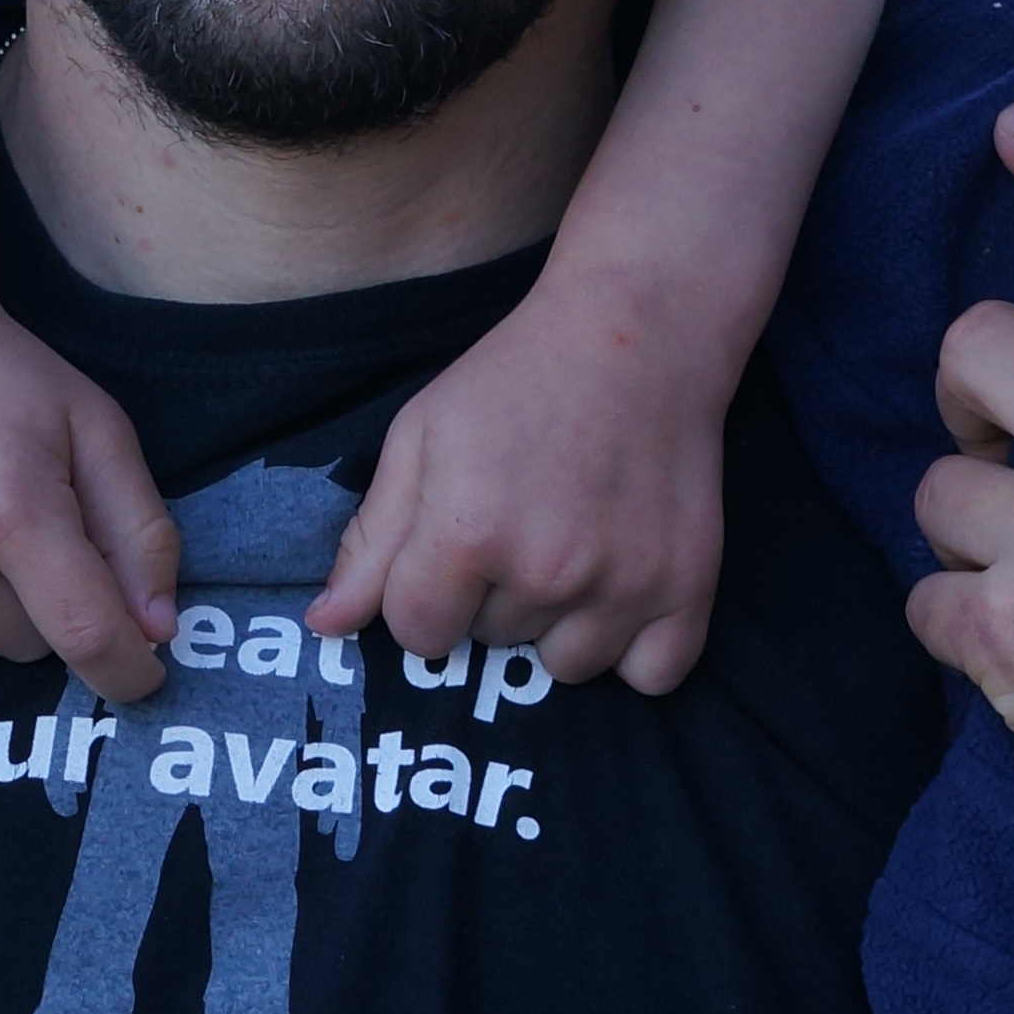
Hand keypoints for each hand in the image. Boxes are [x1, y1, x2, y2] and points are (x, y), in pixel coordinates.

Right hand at [0, 281, 178, 701]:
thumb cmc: (0, 379)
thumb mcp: (97, 428)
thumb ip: (141, 533)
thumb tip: (157, 633)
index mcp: (12, 511)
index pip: (86, 637)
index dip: (128, 672)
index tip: (144, 674)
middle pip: (27, 645)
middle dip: (46, 605)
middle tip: (25, 527)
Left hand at [319, 263, 728, 693]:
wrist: (638, 335)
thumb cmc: (514, 380)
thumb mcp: (420, 437)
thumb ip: (372, 539)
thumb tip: (324, 626)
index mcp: (468, 532)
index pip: (417, 633)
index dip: (421, 595)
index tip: (446, 551)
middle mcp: (547, 571)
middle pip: (489, 644)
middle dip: (489, 597)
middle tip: (520, 521)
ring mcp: (625, 585)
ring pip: (563, 666)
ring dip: (557, 624)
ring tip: (570, 548)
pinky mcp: (689, 589)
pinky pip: (650, 678)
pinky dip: (633, 650)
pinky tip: (618, 590)